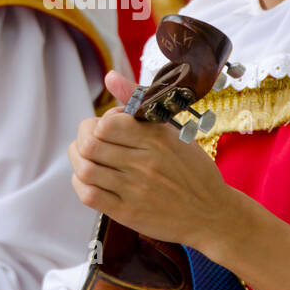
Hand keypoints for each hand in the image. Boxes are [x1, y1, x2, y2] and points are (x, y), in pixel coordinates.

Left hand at [68, 69, 234, 248]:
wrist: (211, 213)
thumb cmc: (193, 170)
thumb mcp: (173, 130)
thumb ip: (137, 102)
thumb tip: (110, 76)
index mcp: (156, 138)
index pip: (107, 123)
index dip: (99, 123)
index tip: (107, 128)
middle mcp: (145, 163)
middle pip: (89, 145)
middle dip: (83, 139)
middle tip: (91, 142)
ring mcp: (135, 190)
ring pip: (85, 169)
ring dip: (78, 161)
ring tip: (87, 159)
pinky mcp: (128, 213)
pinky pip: (89, 195)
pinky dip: (80, 184)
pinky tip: (90, 180)